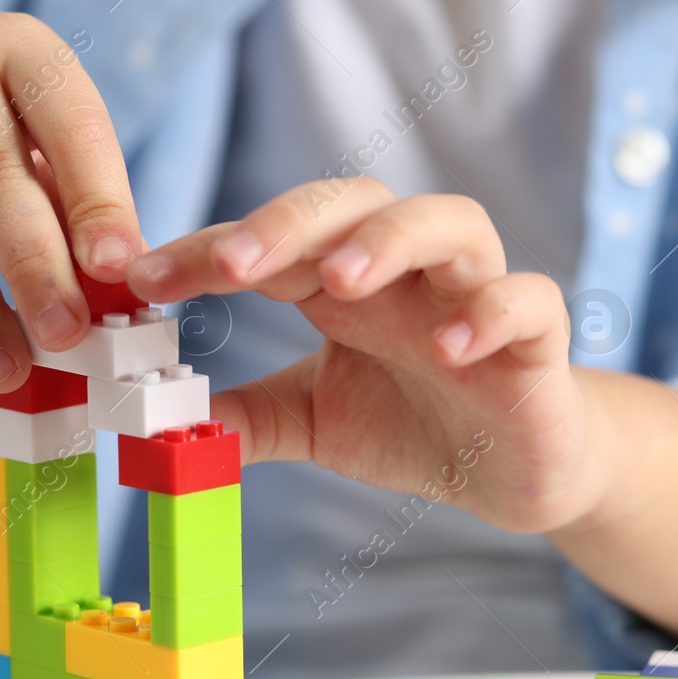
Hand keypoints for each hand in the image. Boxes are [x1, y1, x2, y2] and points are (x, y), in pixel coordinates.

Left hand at [128, 178, 614, 534]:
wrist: (511, 474)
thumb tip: (163, 425)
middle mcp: (407, 273)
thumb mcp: (315, 422)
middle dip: (289, 224)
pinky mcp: (536, 339)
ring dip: (391, 239)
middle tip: (232, 264)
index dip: (204, 253)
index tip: (141, 281)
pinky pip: (528, 300)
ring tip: (341, 279)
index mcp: (344, 282)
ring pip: (449, 221)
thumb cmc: (415, 425)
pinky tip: (450, 346)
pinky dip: (490, 311)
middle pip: (354, 203)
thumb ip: (248, 418)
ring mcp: (474, 295)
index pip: (270, 243)